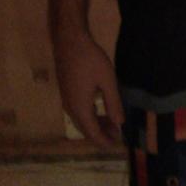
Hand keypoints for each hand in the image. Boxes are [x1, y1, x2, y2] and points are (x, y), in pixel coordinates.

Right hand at [52, 31, 124, 150]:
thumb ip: (113, 102)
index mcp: (80, 108)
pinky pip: (78, 111)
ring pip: (81, 120)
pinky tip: (99, 108)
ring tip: (111, 122)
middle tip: (117, 133)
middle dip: (101, 133)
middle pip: (85, 129)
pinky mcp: (66, 91)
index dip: (104, 141)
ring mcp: (66, 100)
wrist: (69, 41)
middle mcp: (71, 108)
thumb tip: (119, 123)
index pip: (92, 133)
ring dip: (95, 123)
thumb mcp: (107, 80)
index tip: (116, 144)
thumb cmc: (90, 59)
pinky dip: (89, 114)